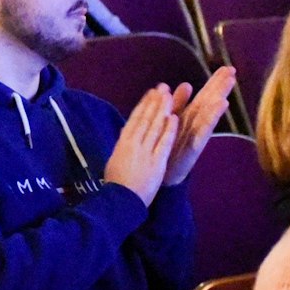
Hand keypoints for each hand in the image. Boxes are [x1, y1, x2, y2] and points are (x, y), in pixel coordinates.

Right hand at [101, 85, 179, 205]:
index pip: (135, 119)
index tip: (151, 93)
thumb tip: (127, 132)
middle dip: (155, 102)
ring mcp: (146, 153)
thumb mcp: (115, 160)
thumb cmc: (116, 184)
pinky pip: (164, 144)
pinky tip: (174, 118)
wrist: (120, 202)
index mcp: (122, 143)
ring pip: (155, 127)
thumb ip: (124, 145)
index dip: (144, 105)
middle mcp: (134, 144)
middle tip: (163, 87)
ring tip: (170, 95)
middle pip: (146, 119)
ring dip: (162, 110)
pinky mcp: (156, 163)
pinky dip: (169, 130)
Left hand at [163, 67, 236, 186]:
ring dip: (219, 98)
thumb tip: (186, 83)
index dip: (215, 82)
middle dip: (221, 86)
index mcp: (190, 116)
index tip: (227, 67)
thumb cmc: (168, 147)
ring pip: (209, 114)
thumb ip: (178, 103)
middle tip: (232, 70)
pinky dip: (211, 118)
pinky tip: (220, 107)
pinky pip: (202, 131)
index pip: (205, 95)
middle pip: (210, 101)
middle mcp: (196, 124)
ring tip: (229, 85)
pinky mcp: (193, 147)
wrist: (162, 174)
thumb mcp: (171, 121)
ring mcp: (196, 135)